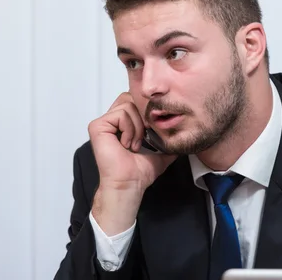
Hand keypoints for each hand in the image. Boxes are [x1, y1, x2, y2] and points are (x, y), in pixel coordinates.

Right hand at [88, 92, 176, 234]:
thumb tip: (183, 133)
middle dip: (144, 116)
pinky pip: (120, 114)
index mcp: (123, 123)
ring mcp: (104, 123)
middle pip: (131, 97)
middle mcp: (112, 121)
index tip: (151, 131)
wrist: (130, 184)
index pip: (135, 100)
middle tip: (145, 135)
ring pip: (128, 105)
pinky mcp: (98, 126)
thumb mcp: (161, 150)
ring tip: (135, 144)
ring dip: (137, 126)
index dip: (147, 111)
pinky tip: (127, 144)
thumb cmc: (139, 172)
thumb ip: (168, 138)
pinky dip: (129, 129)